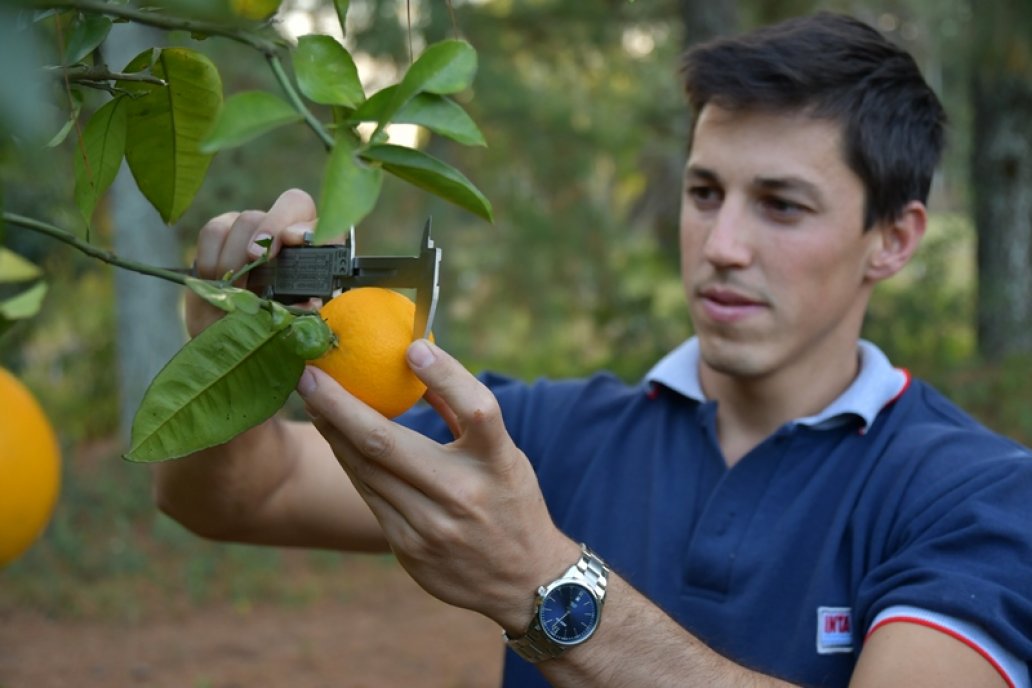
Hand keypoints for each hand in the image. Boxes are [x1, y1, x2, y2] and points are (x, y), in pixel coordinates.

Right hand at [186, 188, 317, 337]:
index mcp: (317, 251)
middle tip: (255, 259)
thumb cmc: (274, 325)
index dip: (308, 226)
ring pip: (246, 219)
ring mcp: (255, 228)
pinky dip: (211, 256)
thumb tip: (308, 304)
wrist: (237, 335)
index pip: (323, 223)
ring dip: (237, 254)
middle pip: (287, 206)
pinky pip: (214, 230)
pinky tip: (215, 280)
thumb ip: (304, 310)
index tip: (292, 240)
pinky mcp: (222, 232)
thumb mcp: (295, 321)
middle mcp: (289, 231)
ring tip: (234, 287)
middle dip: (269, 232)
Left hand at [295, 338, 578, 632]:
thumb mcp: (505, 456)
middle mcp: (464, 495)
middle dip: (339, 405)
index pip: (477, 410)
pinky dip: (349, 463)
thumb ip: (464, 413)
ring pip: (366, 470)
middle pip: (388, 443)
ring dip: (333, 432)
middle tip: (310, 376)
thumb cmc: (511, 503)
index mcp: (498, 464)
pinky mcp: (409, 548)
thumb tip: (419, 361)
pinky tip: (335, 439)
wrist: (524, 582)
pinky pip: (369, 496)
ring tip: (313, 400)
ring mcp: (432, 526)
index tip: (410, 348)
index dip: (446, 375)